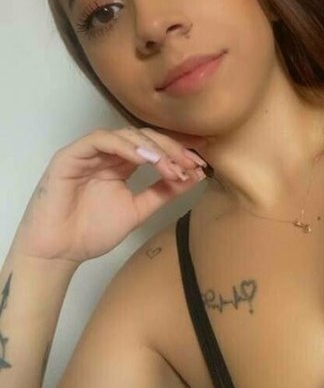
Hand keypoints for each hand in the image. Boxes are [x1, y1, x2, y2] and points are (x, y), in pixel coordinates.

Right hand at [13, 126, 208, 264]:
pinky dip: (126, 147)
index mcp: (120, 164)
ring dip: (153, 148)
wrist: (58, 252)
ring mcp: (88, 152)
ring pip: (126, 135)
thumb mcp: (136, 211)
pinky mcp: (71, 155)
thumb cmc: (90, 233)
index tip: (202, 162)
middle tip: (191, 163)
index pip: (153, 148)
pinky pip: (101, 140)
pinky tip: (146, 159)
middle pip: (144, 138)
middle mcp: (106, 154)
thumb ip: (162, 193)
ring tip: (171, 165)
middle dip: (171, 148)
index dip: (178, 151)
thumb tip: (194, 177)